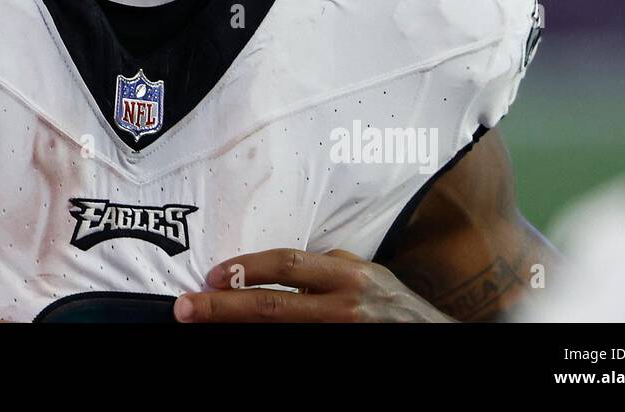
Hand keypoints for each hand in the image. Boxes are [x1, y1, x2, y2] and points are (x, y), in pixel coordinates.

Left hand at [174, 248, 454, 322]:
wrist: (438, 339)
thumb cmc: (400, 310)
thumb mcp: (370, 275)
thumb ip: (330, 270)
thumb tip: (279, 268)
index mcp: (349, 276)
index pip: (286, 265)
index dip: (244, 269)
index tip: (211, 276)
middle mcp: (346, 307)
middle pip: (271, 307)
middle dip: (222, 307)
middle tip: (186, 308)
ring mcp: (344, 336)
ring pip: (278, 334)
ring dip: (237, 332)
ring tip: (203, 329)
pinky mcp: (340, 358)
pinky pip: (296, 350)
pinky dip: (267, 347)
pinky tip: (241, 345)